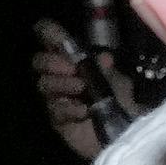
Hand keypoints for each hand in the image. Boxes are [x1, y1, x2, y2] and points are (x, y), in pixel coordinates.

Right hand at [32, 21, 113, 164]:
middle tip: (71, 67)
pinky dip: (69, 108)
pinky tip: (84, 110)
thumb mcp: (119, 82)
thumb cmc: (122, 102)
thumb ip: (108, 69)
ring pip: (44, 84)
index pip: (52, 42)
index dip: (47, 34)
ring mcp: (57, 98)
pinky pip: (55, 110)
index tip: (49, 32)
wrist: (126, 132)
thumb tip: (104, 58)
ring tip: (81, 87)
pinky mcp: (58, 120)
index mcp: (73, 62)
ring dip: (62, 84)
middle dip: (52, 62)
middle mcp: (61, 76)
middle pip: (39, 62)